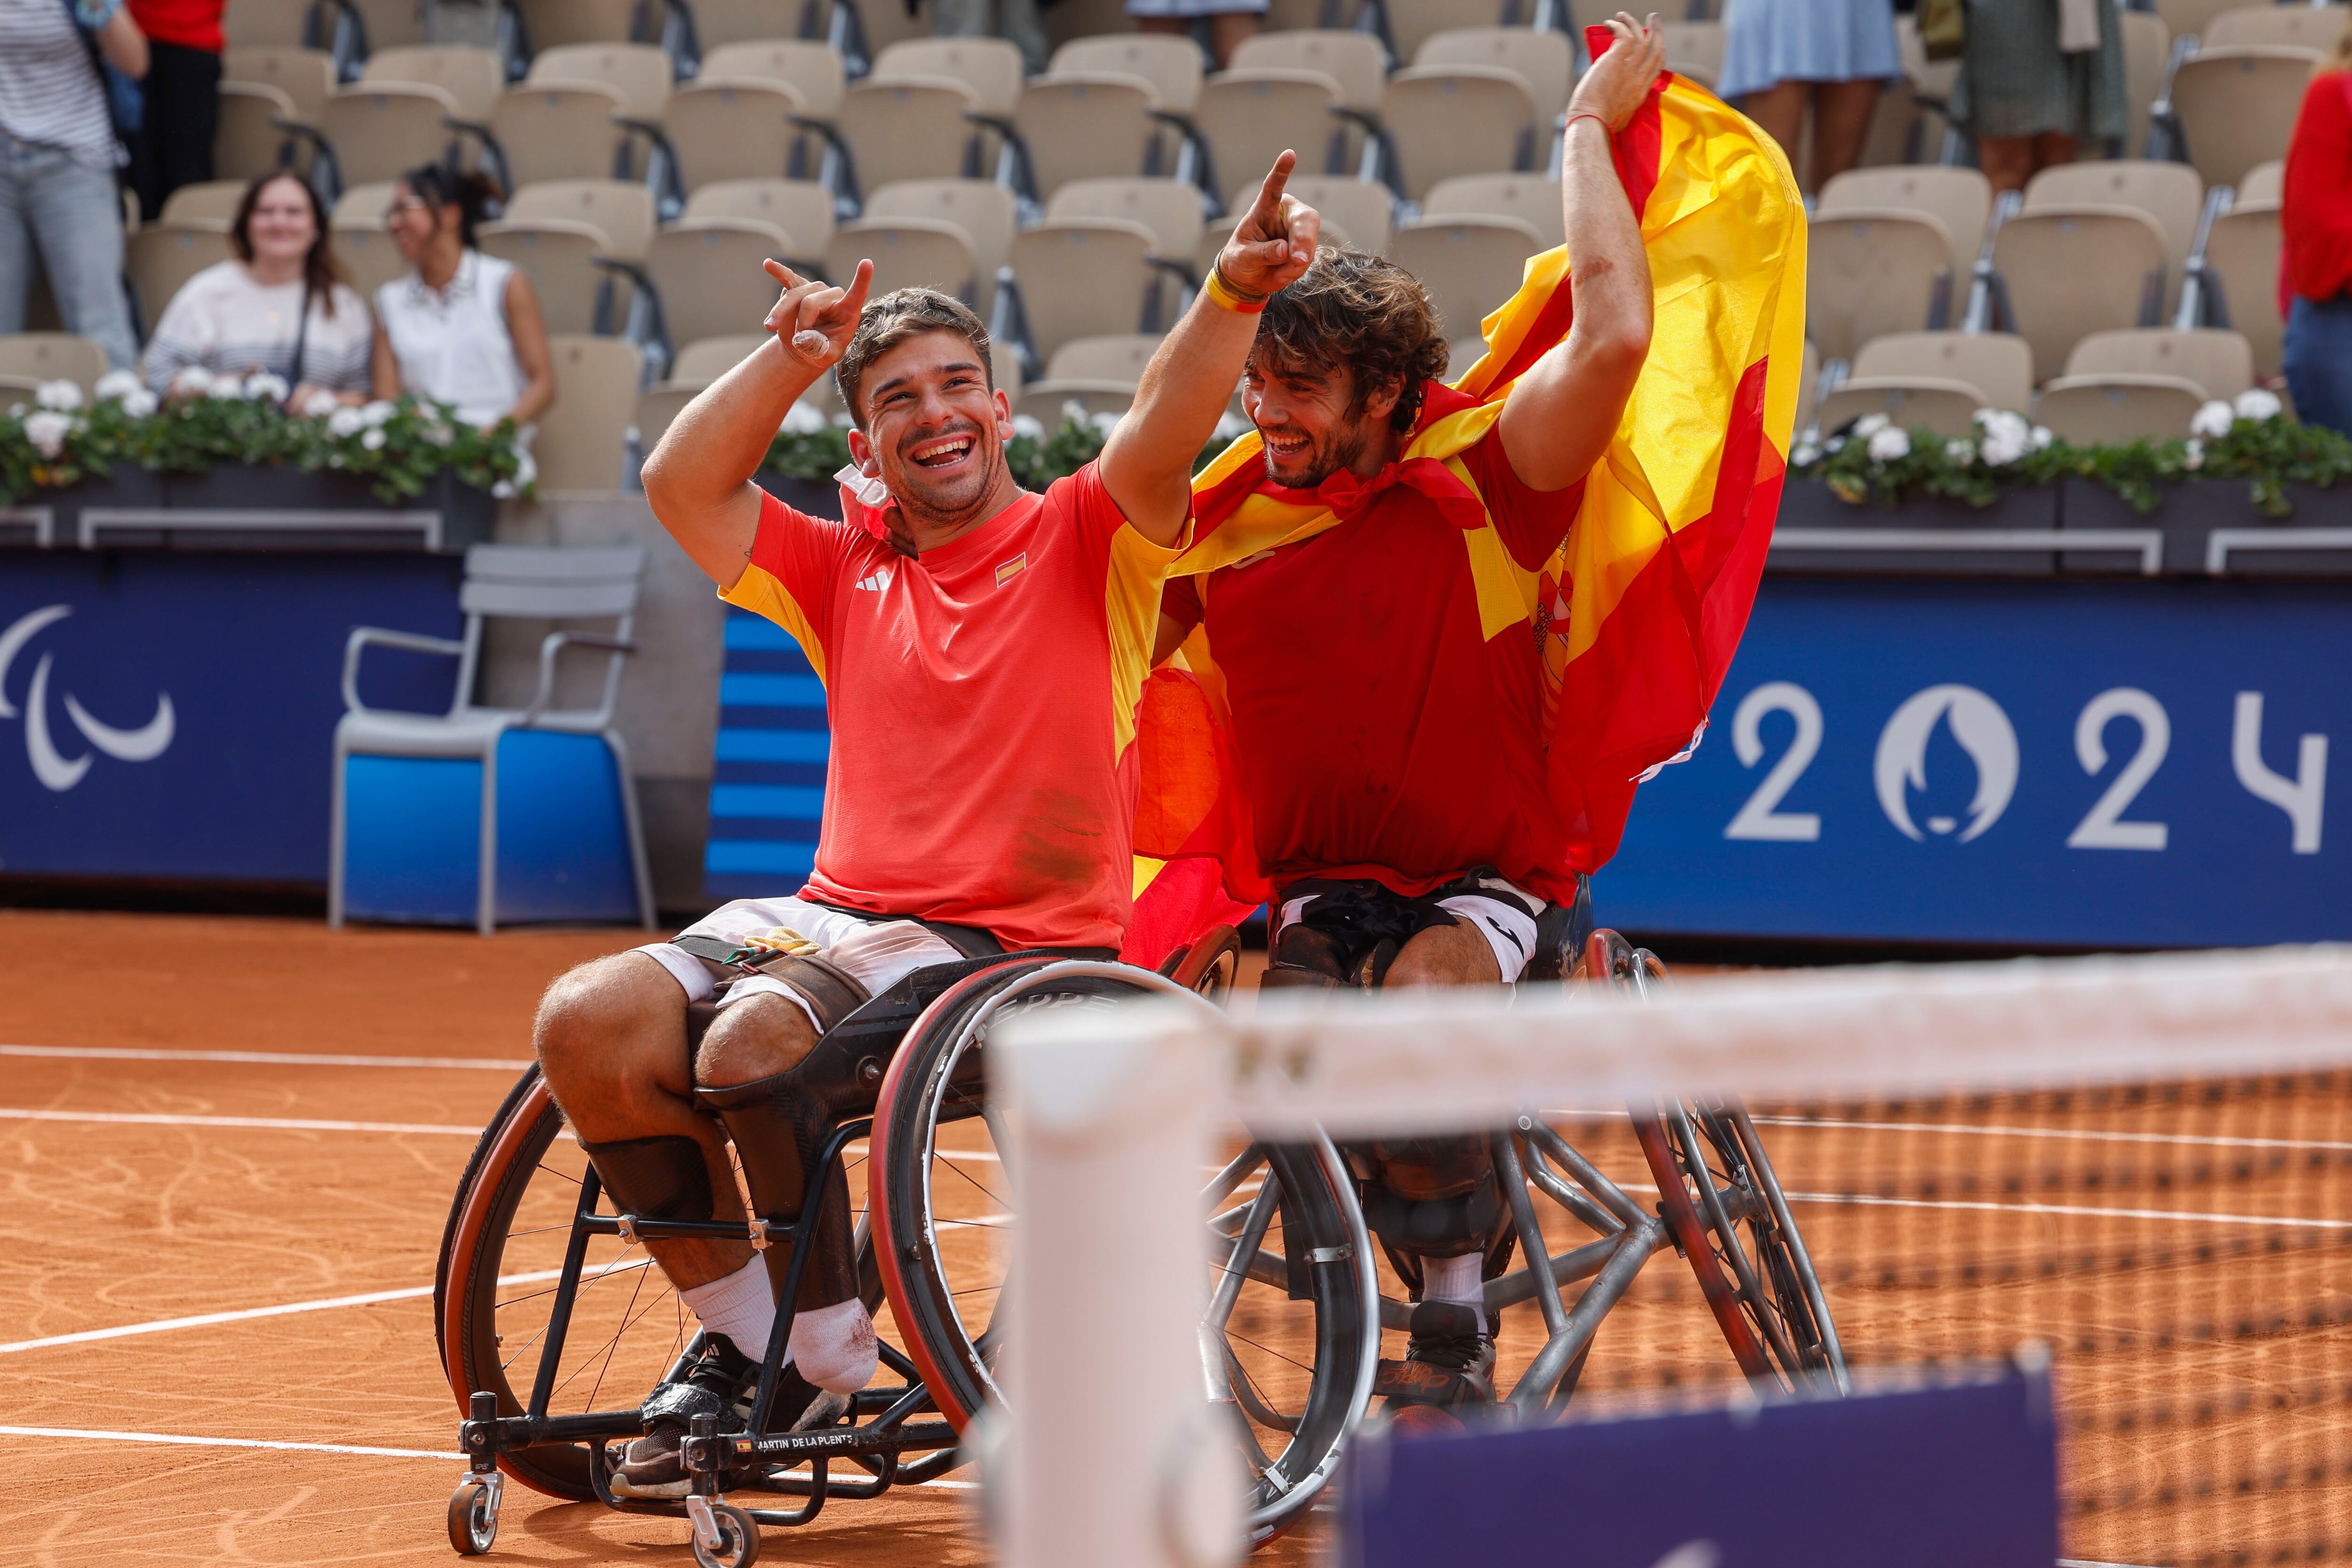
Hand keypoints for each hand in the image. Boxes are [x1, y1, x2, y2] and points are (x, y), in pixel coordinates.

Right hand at [761, 258, 874, 369]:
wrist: (804, 347)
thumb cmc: (822, 350)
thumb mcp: (826, 356)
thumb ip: (819, 349)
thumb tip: (803, 336)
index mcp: (848, 310)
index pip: (857, 293)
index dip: (862, 279)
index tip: (867, 262)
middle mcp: (831, 295)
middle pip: (809, 302)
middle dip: (800, 324)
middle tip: (799, 339)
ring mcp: (814, 289)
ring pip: (792, 295)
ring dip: (780, 313)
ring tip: (770, 327)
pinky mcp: (797, 288)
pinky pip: (787, 278)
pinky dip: (778, 272)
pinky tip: (768, 264)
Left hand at [1216, 151, 1320, 298]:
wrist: (1248, 278)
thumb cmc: (1240, 259)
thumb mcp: (1242, 257)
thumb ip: (1262, 253)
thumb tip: (1285, 250)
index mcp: (1265, 208)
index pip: (1274, 187)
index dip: (1282, 171)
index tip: (1289, 154)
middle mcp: (1286, 214)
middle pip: (1305, 219)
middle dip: (1303, 241)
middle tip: (1298, 261)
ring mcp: (1299, 231)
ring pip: (1309, 243)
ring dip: (1295, 264)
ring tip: (1274, 273)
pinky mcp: (1306, 247)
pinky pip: (1308, 259)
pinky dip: (1296, 271)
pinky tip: (1280, 274)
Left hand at [1567, 12, 1665, 133]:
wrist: (1591, 125)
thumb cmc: (1597, 126)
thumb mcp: (1618, 115)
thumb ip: (1620, 100)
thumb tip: (1611, 91)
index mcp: (1640, 93)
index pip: (1656, 69)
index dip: (1659, 54)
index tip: (1659, 45)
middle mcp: (1640, 80)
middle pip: (1656, 50)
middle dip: (1657, 32)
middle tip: (1654, 19)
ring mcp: (1630, 70)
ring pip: (1643, 39)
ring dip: (1635, 23)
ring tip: (1624, 15)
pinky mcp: (1616, 61)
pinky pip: (1625, 35)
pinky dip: (1619, 26)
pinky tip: (1610, 24)